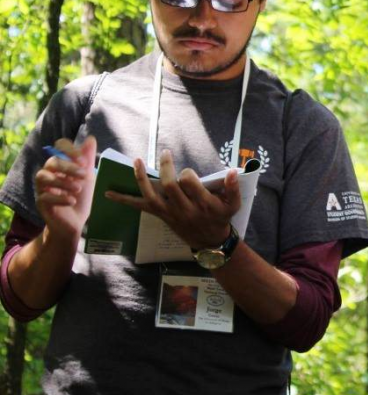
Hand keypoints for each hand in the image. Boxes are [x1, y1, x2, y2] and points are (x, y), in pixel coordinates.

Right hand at [35, 136, 96, 240]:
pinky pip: (44, 196)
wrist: (76, 222)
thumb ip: (88, 159)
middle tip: (84, 175)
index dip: (70, 150)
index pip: (59, 146)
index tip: (83, 160)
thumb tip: (90, 138)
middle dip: (68, 167)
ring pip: (43, 176)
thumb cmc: (81, 197)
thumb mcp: (88, 177)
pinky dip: (60, 197)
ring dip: (62, 181)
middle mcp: (50, 173)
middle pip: (51, 162)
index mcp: (62, 164)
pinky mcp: (41, 203)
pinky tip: (71, 201)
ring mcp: (43, 188)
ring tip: (78, 189)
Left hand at [105, 149, 239, 248]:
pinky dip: (124, 199)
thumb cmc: (221, 218)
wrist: (209, 241)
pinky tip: (108, 193)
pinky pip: (140, 207)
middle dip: (166, 167)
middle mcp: (184, 209)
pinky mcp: (160, 215)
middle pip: (170, 186)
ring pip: (152, 195)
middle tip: (166, 153)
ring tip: (138, 161)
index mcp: (203, 204)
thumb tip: (233, 171)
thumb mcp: (234, 204)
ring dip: (142, 178)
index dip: (187, 174)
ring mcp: (170, 213)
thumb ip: (234, 188)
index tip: (188, 172)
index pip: (190, 184)